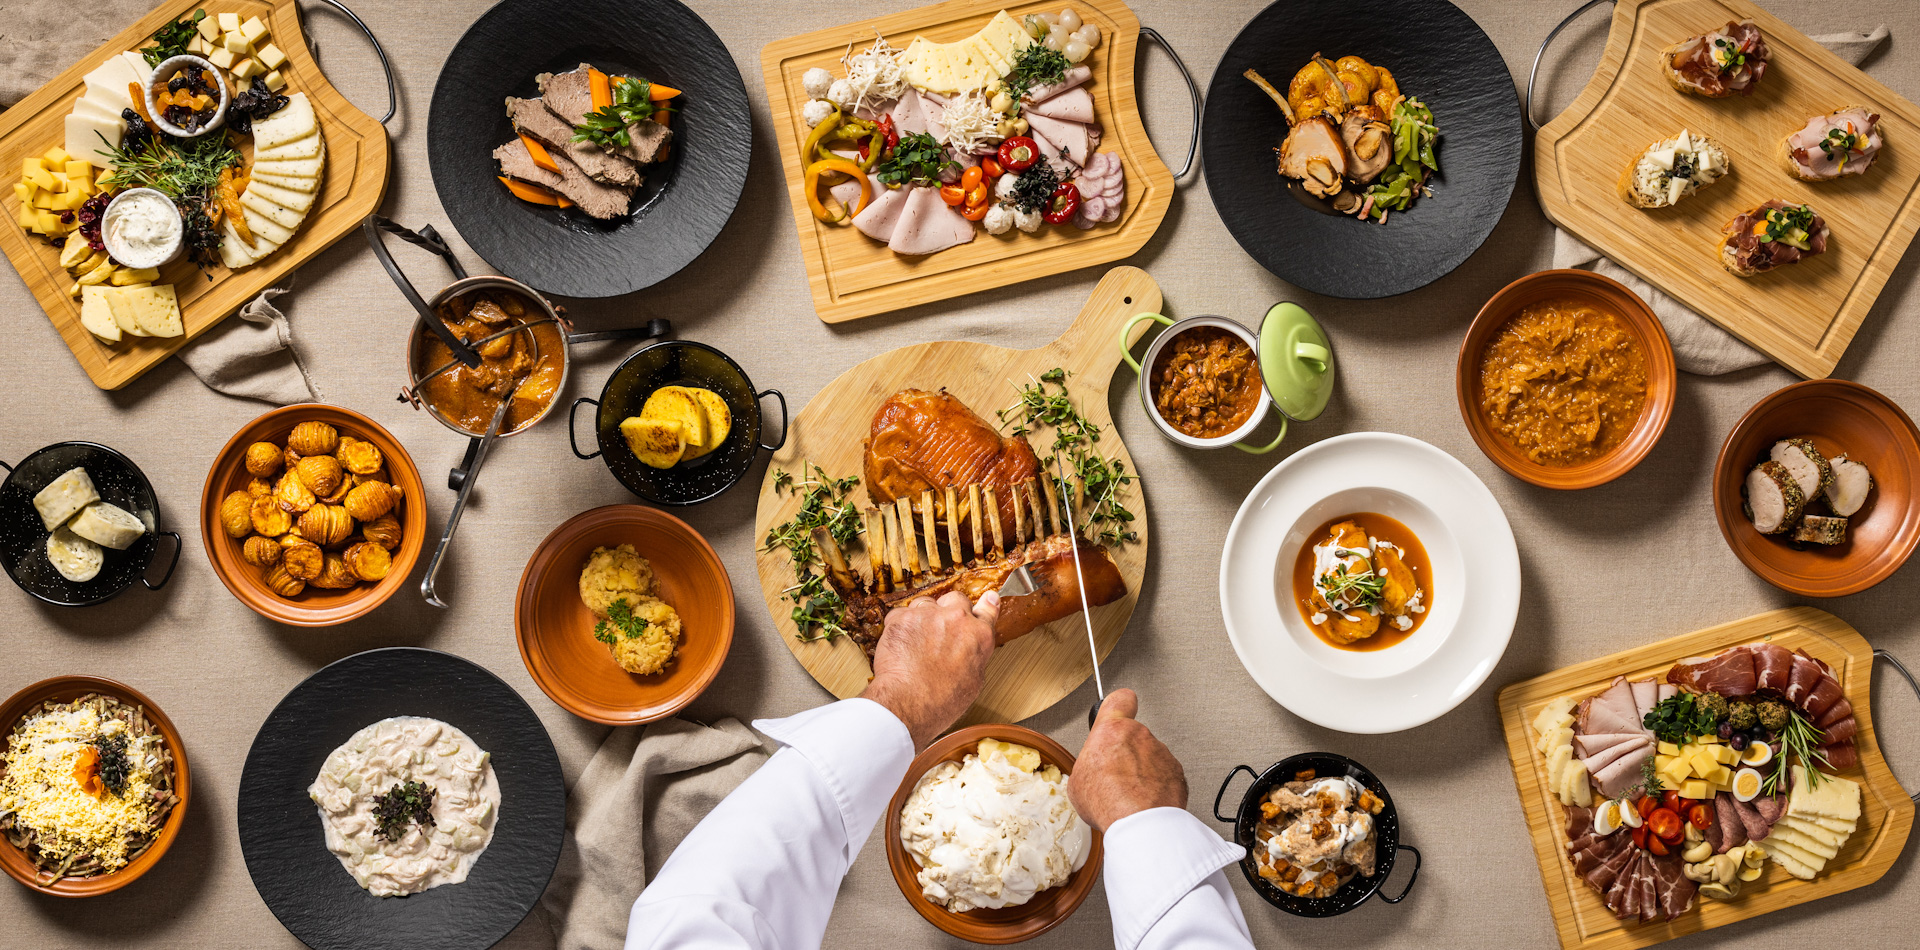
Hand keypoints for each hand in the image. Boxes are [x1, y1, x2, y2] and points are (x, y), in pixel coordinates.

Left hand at [861, 590, 998, 750]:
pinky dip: (900, 627)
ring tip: (915, 643)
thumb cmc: (939, 702)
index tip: (988, 599)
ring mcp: (930, 615)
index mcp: (979, 636)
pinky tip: (900, 646)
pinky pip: (901, 614)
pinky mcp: (903, 617)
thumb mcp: (973, 683)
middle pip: (956, 600)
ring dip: (922, 618)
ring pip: (926, 604)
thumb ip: (975, 657)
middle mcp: (958, 619)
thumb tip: (971, 652)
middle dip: (948, 611)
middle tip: (939, 630)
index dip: (986, 604)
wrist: (907, 703)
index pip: (988, 610)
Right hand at [1069, 689, 1186, 831]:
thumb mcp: (1078, 781)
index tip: (1117, 707)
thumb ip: (1090, 765)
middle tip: (1115, 774)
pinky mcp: (1177, 774)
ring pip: (1150, 757)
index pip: (1120, 699)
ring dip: (1142, 771)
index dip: (1119, 703)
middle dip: (1126, 752)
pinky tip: (1144, 802)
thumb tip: (1091, 774)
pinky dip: (1157, 786)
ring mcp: (1161, 754)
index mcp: (1112, 731)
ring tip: (1129, 794)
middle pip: (1133, 736)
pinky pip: (1164, 775)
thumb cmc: (1108, 801)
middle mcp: (1140, 736)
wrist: (1139, 824)